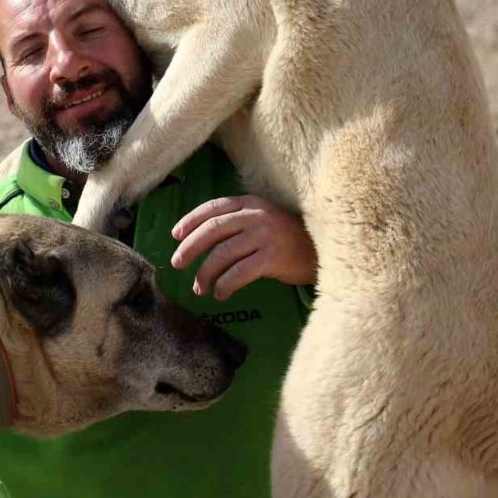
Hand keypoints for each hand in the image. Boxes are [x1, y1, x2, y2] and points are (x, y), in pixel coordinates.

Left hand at [170, 196, 315, 299]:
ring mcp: (264, 236)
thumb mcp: (263, 220)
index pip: (212, 208)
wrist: (323, 251)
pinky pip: (239, 272)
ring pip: (222, 254)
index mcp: (250, 203)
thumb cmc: (288, 239)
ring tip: (199, 288)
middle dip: (190, 248)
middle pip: (211, 230)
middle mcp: (255, 216)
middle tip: (178, 263)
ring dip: (205, 273)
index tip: (175, 236)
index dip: (190, 221)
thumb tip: (198, 240)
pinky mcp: (272, 257)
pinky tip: (220, 294)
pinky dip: (225, 285)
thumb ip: (237, 223)